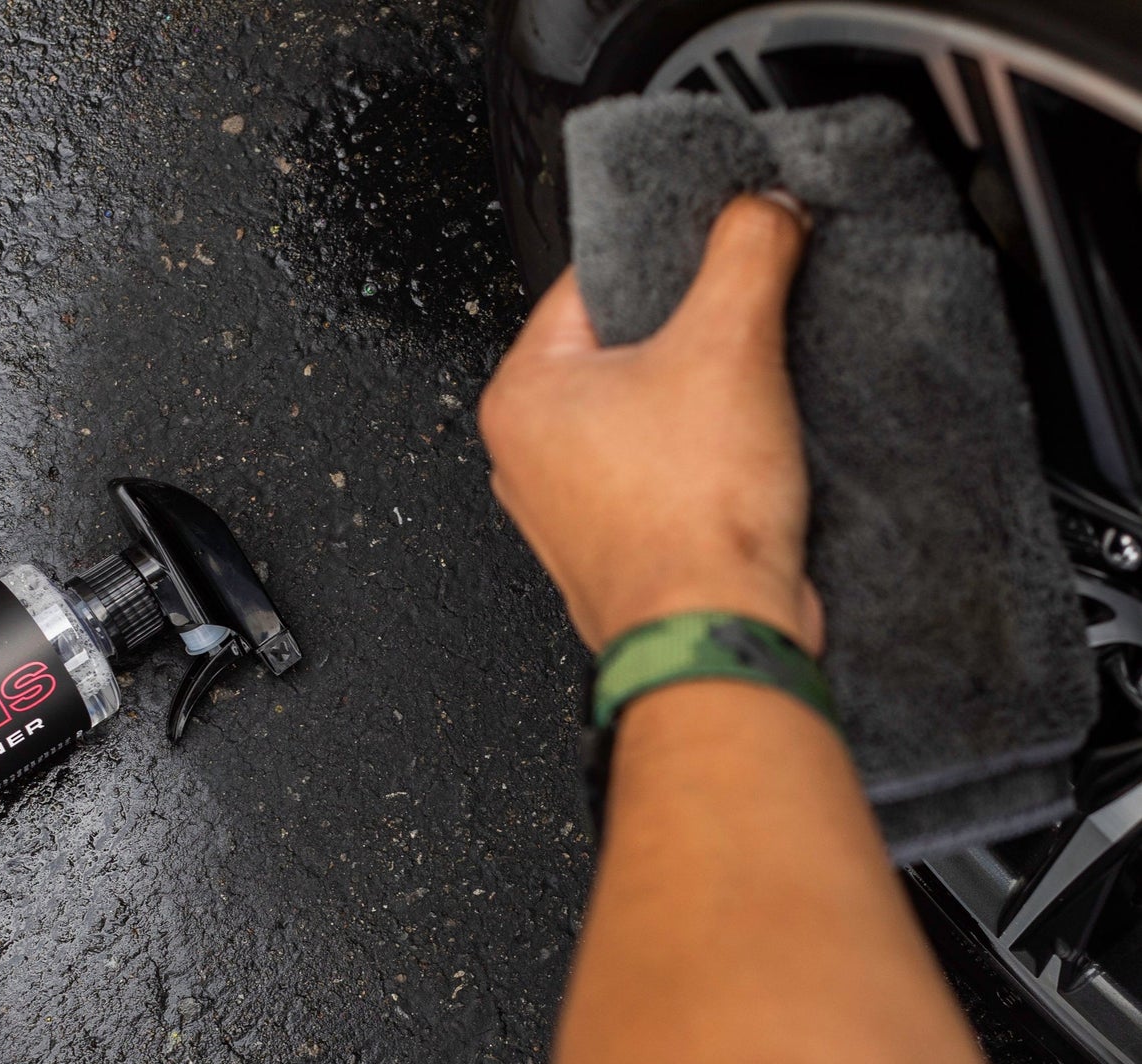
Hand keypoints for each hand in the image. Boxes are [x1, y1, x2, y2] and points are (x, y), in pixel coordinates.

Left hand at [479, 193, 822, 655]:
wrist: (716, 636)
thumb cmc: (690, 526)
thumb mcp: (731, 343)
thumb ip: (749, 247)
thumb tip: (763, 206)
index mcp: (520, 396)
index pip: (592, 278)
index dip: (670, 254)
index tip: (721, 246)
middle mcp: (527, 455)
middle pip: (622, 347)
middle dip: (690, 333)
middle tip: (743, 332)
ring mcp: (568, 507)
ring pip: (645, 412)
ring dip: (703, 398)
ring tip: (745, 406)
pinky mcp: (615, 544)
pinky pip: (661, 470)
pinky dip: (702, 457)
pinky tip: (740, 461)